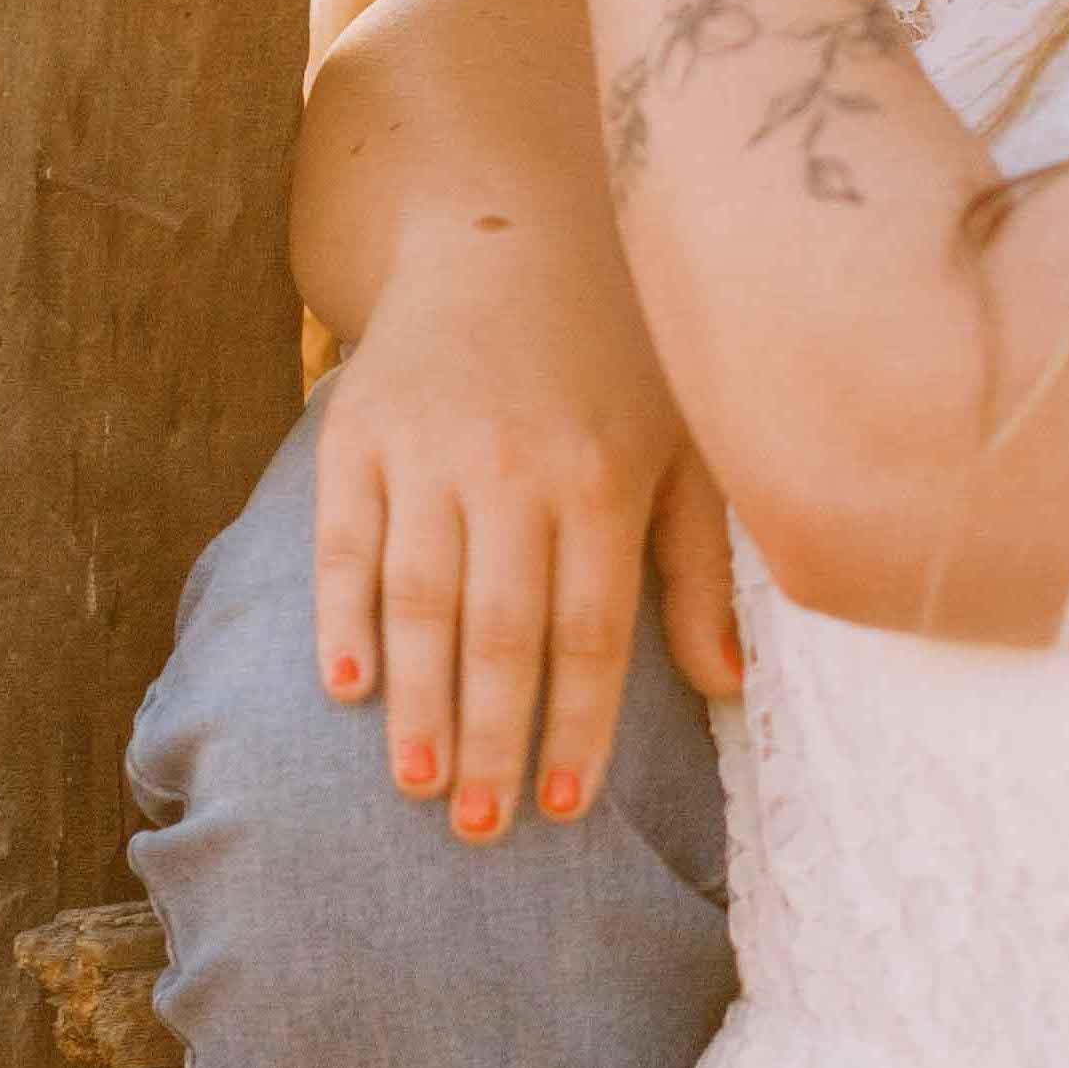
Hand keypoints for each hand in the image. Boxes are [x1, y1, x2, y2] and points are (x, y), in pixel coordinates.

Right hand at [310, 220, 747, 845]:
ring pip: (418, 601)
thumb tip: (727, 689)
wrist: (504, 239)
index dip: (577, 726)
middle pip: (502, 631)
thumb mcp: (682, 448)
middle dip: (494, 740)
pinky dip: (341, 622)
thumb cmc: (614, 364)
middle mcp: (515, 467)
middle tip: (481, 828)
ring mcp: (430, 449)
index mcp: (605, 477)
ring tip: (419, 786)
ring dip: (418, 704)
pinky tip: (346, 692)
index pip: (590, 631)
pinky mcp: (357, 434)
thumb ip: (699, 569)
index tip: (562, 807)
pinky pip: (343, 546)